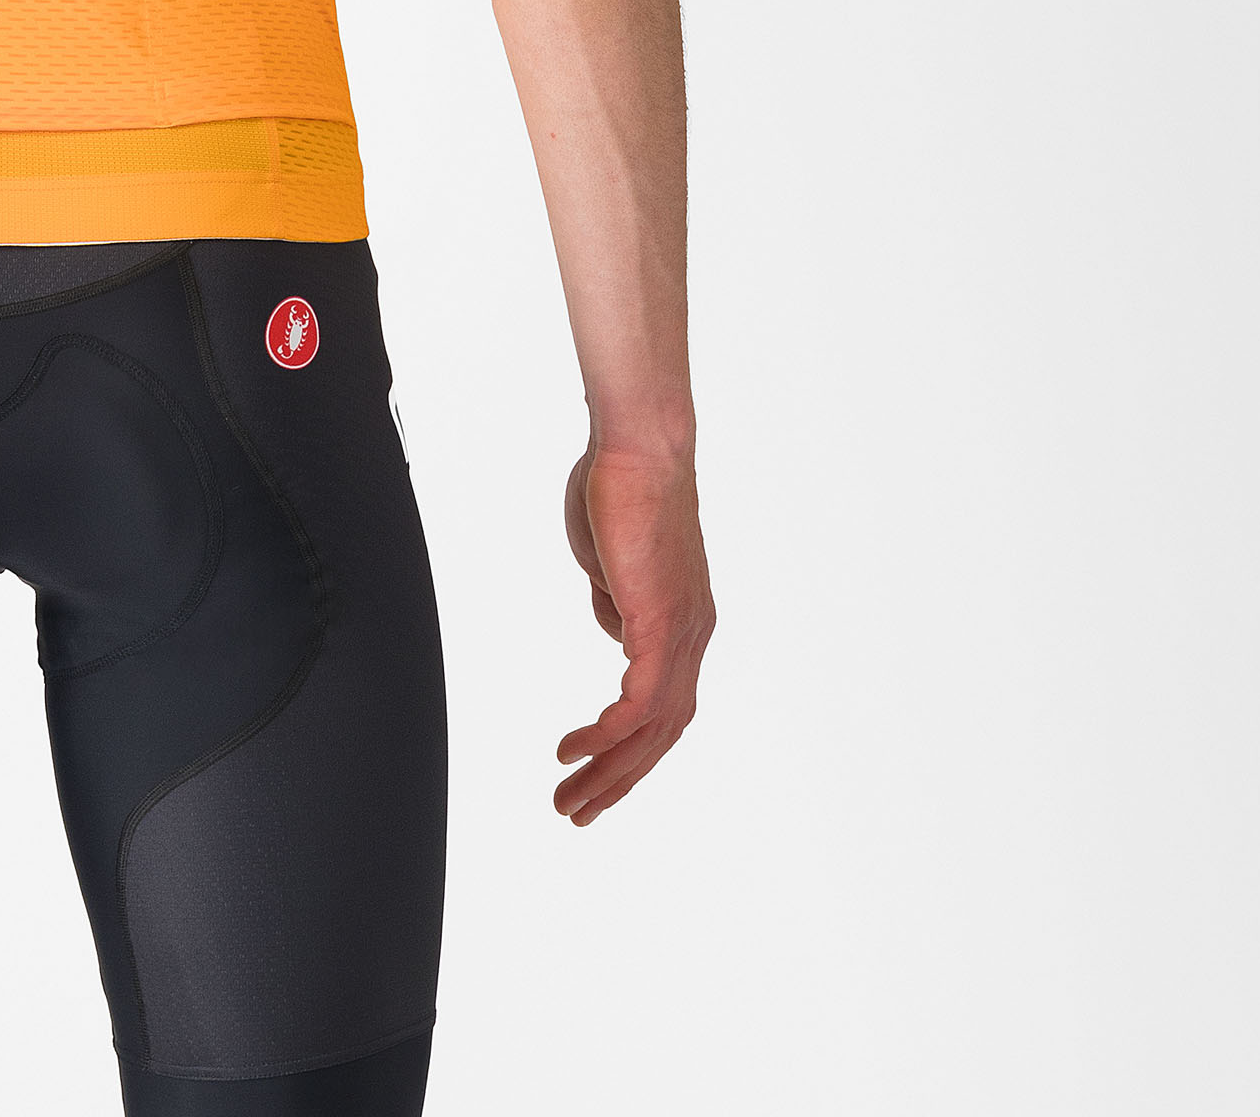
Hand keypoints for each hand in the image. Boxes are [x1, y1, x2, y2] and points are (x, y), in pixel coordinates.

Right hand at [555, 439, 712, 824]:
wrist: (639, 447)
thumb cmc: (620, 487)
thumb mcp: (609, 559)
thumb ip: (614, 598)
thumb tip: (615, 624)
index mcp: (683, 622)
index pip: (663, 705)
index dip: (629, 746)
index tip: (590, 769)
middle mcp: (691, 637)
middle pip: (661, 733)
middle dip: (618, 780)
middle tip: (576, 811)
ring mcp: (679, 633)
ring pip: (651, 730)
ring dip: (609, 771)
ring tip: (568, 799)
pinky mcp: (658, 623)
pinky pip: (639, 700)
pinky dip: (609, 733)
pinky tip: (578, 750)